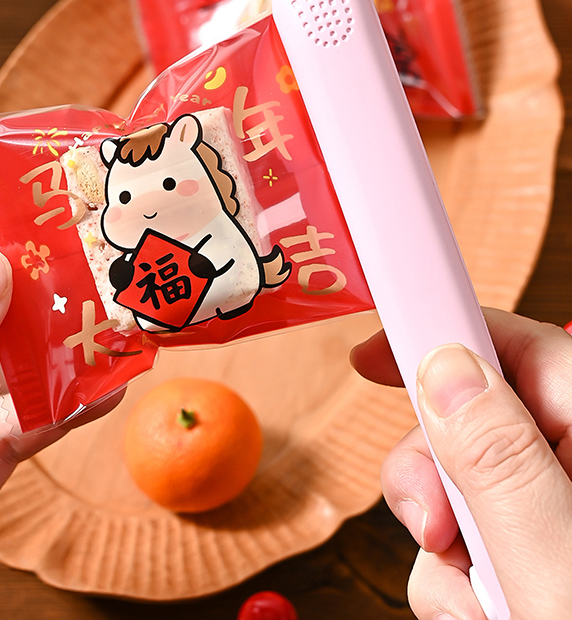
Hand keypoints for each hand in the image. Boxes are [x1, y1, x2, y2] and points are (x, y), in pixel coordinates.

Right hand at [351, 308, 571, 619]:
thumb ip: (503, 465)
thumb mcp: (558, 574)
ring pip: (458, 490)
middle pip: (472, 423)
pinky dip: (457, 582)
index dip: (441, 334)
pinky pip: (464, 541)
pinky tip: (486, 614)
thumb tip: (446, 369)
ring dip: (447, 551)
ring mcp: (555, 516)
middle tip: (434, 530)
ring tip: (484, 606)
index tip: (373, 352)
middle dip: (434, 477)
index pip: (519, 351)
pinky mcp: (533, 554)